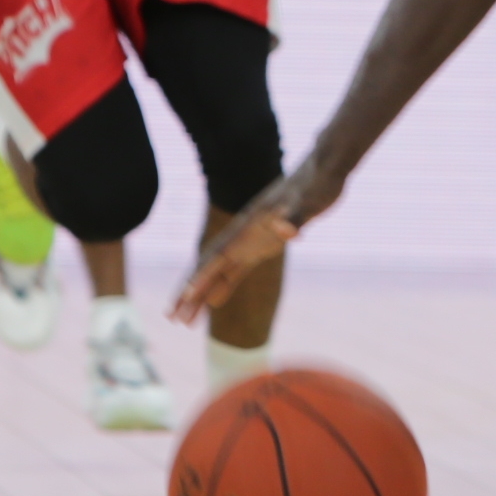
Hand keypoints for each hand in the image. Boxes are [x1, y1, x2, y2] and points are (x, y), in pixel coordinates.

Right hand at [174, 153, 344, 322]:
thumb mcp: (308, 201)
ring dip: (202, 296)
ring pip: (219, 273)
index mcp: (248, 225)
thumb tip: (284, 232)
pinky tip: (215, 303)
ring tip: (185, 321)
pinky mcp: (263, 246)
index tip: (186, 296)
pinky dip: (225, 287)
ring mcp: (251, 241)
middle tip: (172, 318)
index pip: (218, 254)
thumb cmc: (315, 186)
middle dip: (190, 293)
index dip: (202, 275)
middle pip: (209, 268)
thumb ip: (295, 217)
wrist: (323, 174)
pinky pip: (237, 271)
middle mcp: (243, 235)